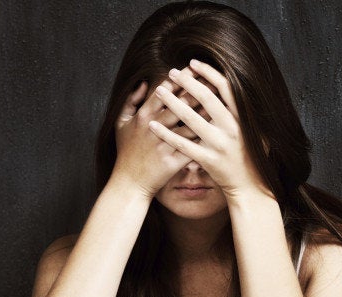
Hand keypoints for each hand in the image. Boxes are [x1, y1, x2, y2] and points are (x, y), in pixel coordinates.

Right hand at [112, 67, 214, 196]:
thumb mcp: (120, 123)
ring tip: (221, 101)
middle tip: (214, 79)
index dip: (181, 79)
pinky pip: (193, 146)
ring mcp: (164, 145)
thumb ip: (131, 101)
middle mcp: (154, 127)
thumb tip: (145, 83)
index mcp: (143, 116)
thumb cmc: (126, 152)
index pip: (165, 91)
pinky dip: (206, 137)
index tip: (195, 69)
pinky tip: (219, 129)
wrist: (129, 183)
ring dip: (207, 112)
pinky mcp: (173, 161)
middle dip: (199, 90)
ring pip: (190, 124)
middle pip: (181, 104)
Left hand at [148, 59, 270, 200]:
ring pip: (191, 118)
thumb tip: (240, 87)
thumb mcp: (258, 131)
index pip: (225, 88)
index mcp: (242, 118)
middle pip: (206, 98)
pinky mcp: (207, 159)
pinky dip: (166, 134)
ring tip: (159, 91)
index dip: (209, 73)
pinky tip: (153, 125)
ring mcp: (219, 144)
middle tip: (173, 72)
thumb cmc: (253, 157)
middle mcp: (231, 128)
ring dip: (173, 102)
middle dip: (187, 82)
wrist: (250, 185)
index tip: (194, 63)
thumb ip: (246, 112)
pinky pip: (182, 144)